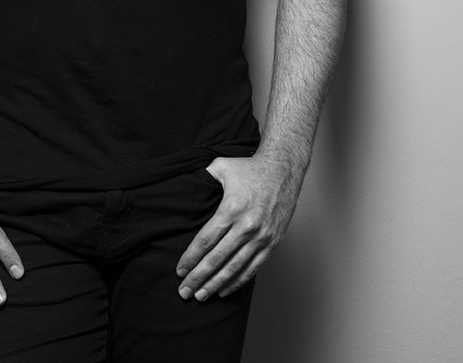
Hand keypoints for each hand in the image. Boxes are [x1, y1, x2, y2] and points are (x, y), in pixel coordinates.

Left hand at [175, 152, 301, 300]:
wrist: (283, 168)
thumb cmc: (250, 167)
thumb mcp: (221, 167)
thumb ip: (202, 177)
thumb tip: (185, 186)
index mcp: (231, 209)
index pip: (205, 241)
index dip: (191, 258)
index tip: (180, 271)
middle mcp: (246, 226)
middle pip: (217, 259)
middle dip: (198, 277)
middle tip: (185, 291)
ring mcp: (261, 237)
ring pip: (234, 268)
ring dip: (215, 284)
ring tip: (201, 296)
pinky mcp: (272, 242)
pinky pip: (252, 268)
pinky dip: (237, 281)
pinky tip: (224, 289)